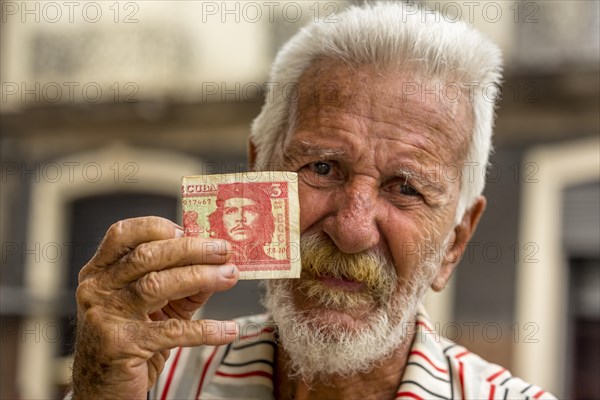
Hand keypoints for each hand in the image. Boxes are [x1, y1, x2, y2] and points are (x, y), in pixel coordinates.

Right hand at [71, 217, 238, 398]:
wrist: (104, 389)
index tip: (190, 230)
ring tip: (230, 276)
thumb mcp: (155, 307)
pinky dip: (205, 329)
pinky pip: (171, 331)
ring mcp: (105, 316)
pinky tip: (228, 330)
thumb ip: (182, 285)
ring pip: (157, 285)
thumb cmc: (130, 340)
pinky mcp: (120, 345)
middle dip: (192, 249)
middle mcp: (97, 289)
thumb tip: (219, 266)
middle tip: (224, 250)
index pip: (123, 234)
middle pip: (146, 256)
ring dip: (201, 277)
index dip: (158, 228)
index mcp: (100, 272)